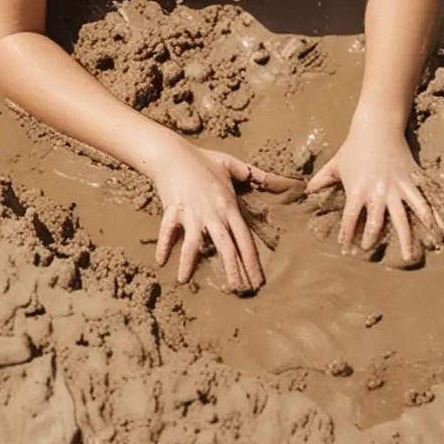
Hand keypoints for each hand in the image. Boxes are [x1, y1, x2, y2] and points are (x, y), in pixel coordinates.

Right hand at [142, 139, 299, 291]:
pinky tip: (161, 261)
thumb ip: (255, 174)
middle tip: (238, 290)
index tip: (257, 280)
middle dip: (233, 270)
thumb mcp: (231, 164)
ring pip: (193, 243)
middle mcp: (212, 213)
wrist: (173, 153)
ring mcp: (192, 212)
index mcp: (228, 205)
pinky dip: (163, 245)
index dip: (251, 261)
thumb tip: (282, 179)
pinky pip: (167, 230)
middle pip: (225, 246)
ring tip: (184, 281)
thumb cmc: (203, 159)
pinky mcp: (173, 210)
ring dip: (189, 262)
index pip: (244, 238)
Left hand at [306, 130, 434, 263]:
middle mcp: (379, 191)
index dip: (348, 236)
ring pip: (405, 217)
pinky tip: (439, 230)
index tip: (347, 251)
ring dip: (408, 238)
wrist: (378, 126)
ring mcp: (398, 187)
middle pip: (378, 223)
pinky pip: (424, 201)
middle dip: (373, 239)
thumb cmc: (354, 146)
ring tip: (409, 256)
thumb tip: (307, 191)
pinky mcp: (412, 180)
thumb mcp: (336, 163)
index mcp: (358, 190)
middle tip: (371, 252)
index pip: (351, 219)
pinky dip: (432, 216)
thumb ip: (322, 179)